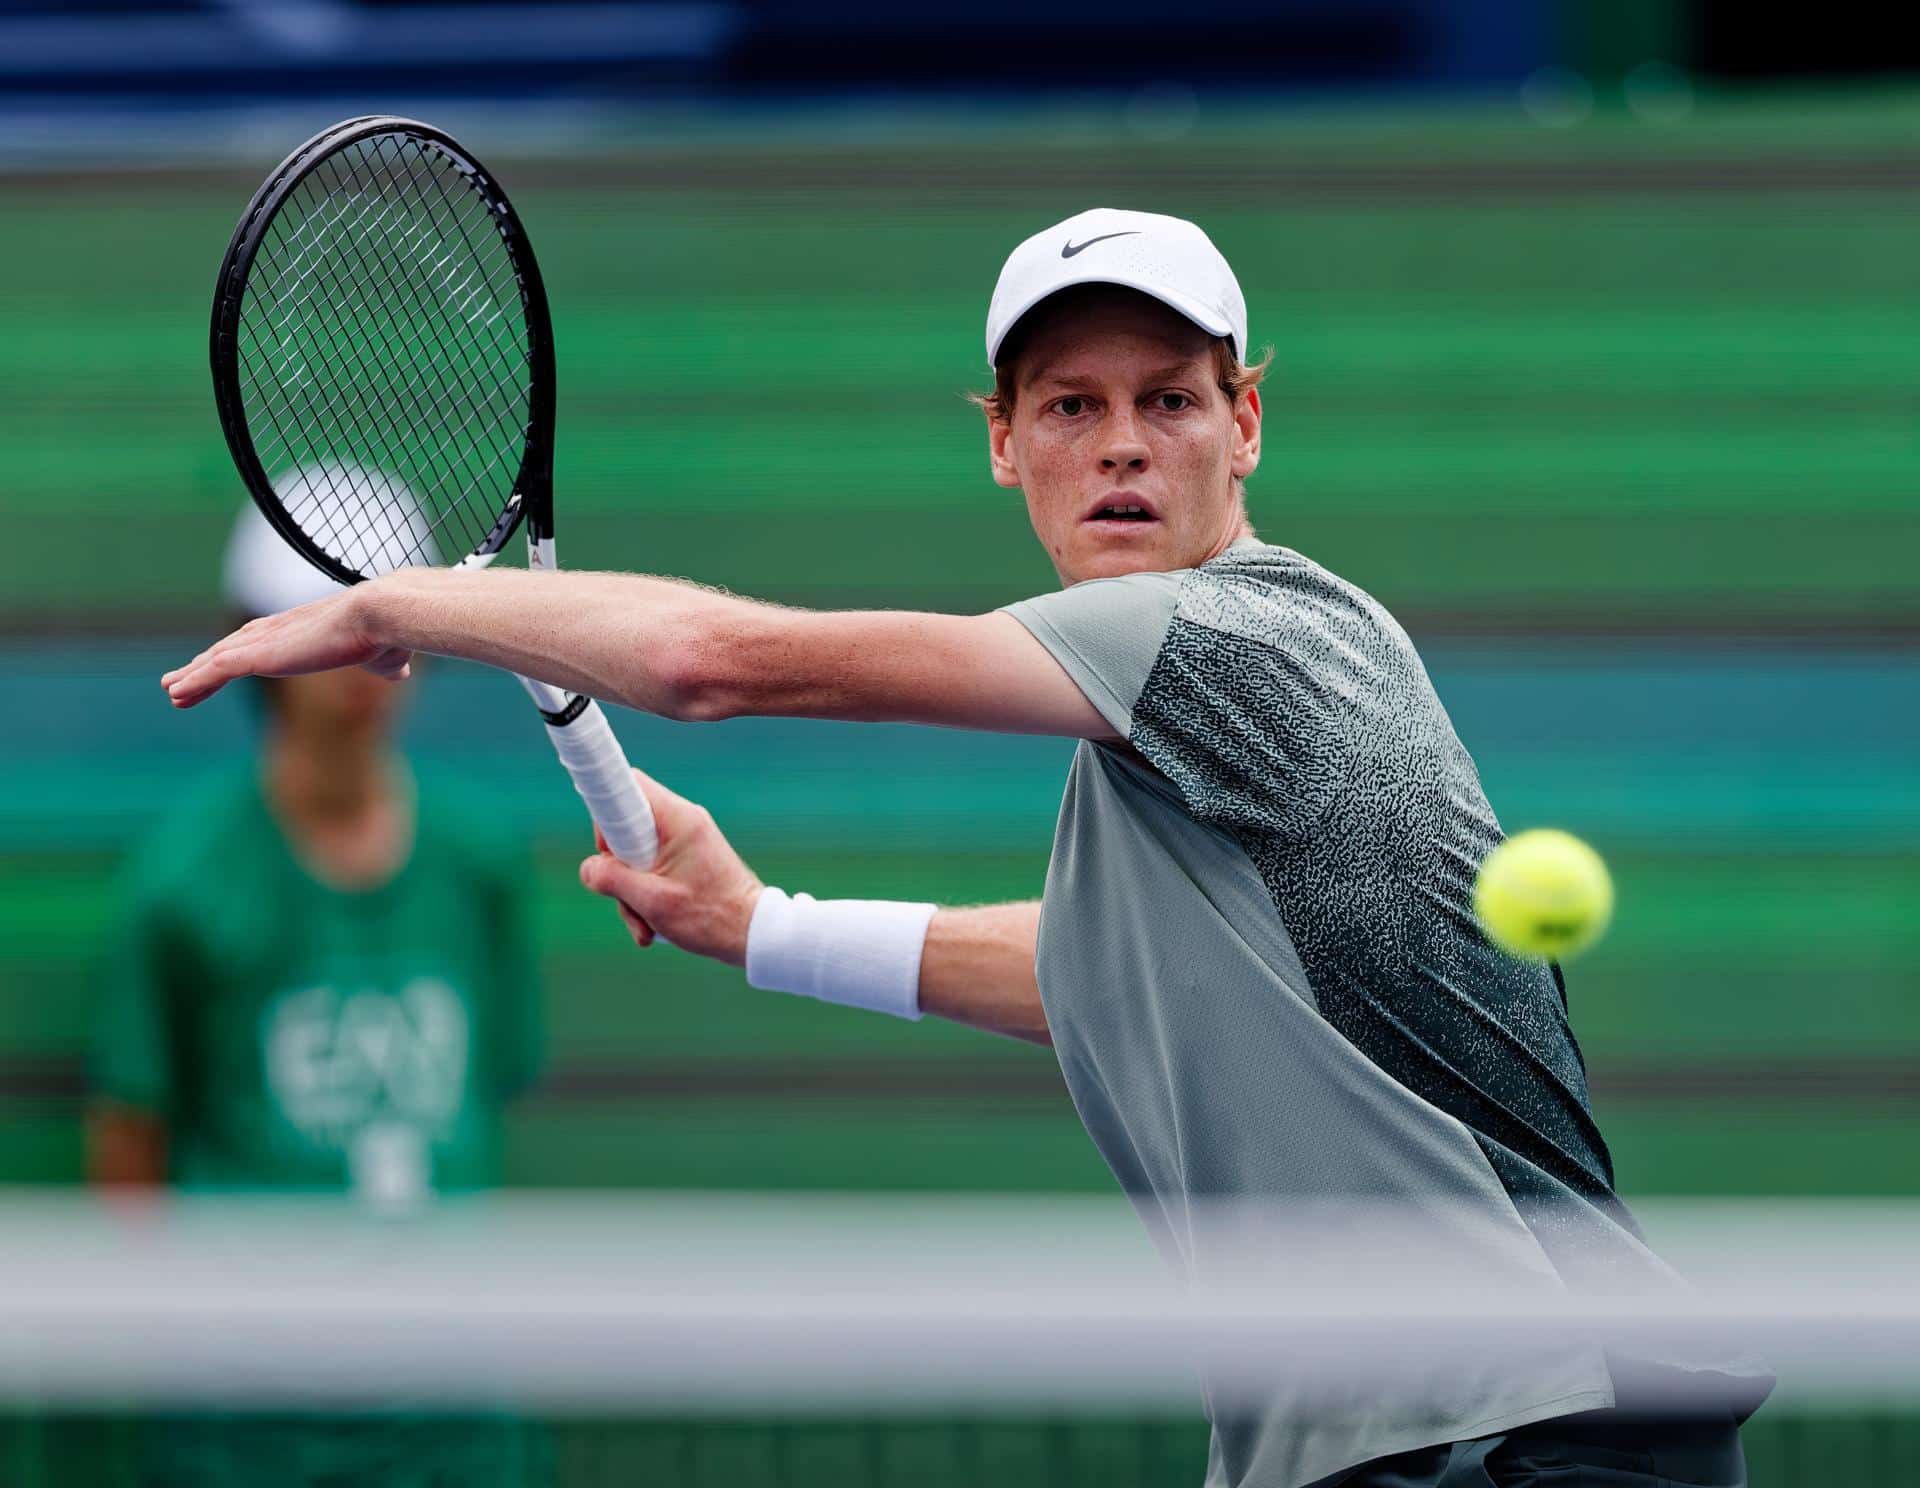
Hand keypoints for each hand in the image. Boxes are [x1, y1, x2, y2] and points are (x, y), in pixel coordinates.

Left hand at [161, 585, 410, 706]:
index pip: (262, 642)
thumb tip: (398, 669)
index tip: (223, 665)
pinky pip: (215, 671)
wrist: (381, 616)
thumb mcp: (383, 654)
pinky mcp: (258, 656)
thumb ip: (382, 663)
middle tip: (180, 678)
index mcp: (304, 630)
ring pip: (216, 661)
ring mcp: (265, 643)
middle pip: (231, 648)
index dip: (241, 654)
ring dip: (192, 676)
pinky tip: (177, 694)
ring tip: (170, 690)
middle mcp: (277, 632)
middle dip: (205, 664)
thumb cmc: (388, 632)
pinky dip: (195, 682)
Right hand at [578, 770, 762, 964]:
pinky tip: (653, 926)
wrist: (754, 933)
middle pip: (626, 827)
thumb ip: (612, 880)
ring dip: (632, 893)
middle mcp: (683, 822)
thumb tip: (588, 869)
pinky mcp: (688, 859)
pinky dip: (646, 897)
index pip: (629, 783)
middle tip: (626, 895)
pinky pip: (652, 868)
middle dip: (617, 868)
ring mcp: (686, 841)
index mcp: (678, 820)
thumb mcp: (652, 902)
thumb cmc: (711, 917)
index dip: (606, 810)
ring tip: (645, 925)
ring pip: (636, 855)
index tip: (602, 846)